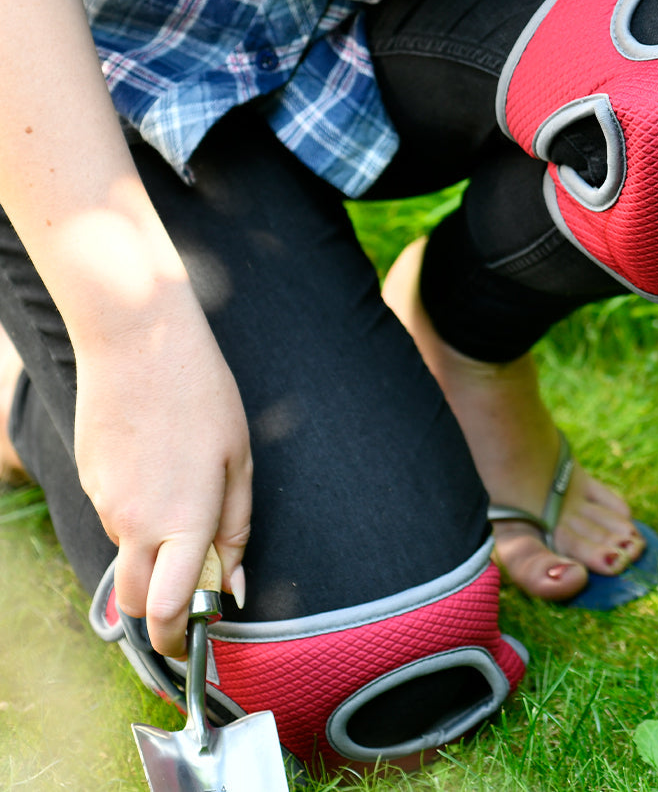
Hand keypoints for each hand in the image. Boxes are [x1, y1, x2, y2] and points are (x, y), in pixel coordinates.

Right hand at [72, 280, 251, 657]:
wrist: (139, 343)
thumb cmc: (203, 396)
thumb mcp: (239, 461)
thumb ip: (236, 530)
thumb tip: (235, 588)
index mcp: (184, 522)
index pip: (168, 612)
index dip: (181, 640)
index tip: (198, 644)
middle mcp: (137, 523)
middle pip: (136, 602)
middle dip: (159, 616)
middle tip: (189, 601)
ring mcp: (105, 504)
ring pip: (129, 551)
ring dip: (154, 548)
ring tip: (185, 486)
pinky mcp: (89, 481)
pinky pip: (116, 514)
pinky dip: (138, 509)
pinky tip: (158, 460)